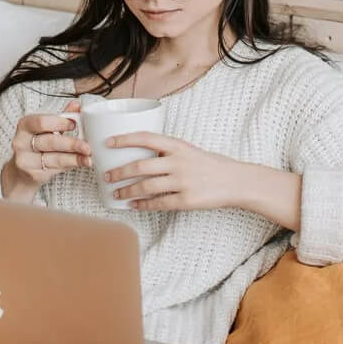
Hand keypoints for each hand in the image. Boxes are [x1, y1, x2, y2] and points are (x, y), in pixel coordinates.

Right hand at [5, 100, 91, 196]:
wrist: (20, 171)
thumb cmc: (36, 145)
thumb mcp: (45, 129)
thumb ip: (61, 117)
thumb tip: (77, 105)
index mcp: (25, 125)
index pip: (42, 122)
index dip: (60, 123)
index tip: (75, 124)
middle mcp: (21, 142)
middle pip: (50, 142)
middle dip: (71, 144)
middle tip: (87, 146)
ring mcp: (25, 160)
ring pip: (54, 158)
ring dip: (74, 158)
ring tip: (89, 158)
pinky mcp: (32, 175)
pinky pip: (55, 170)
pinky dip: (70, 166)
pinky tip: (81, 163)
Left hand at [103, 132, 250, 211]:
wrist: (236, 181)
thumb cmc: (210, 165)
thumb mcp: (189, 150)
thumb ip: (168, 153)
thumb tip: (139, 156)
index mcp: (178, 146)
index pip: (146, 138)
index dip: (124, 139)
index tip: (107, 142)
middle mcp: (179, 162)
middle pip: (140, 166)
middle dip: (119, 172)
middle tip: (106, 176)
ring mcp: (183, 182)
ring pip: (146, 187)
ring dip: (127, 190)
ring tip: (116, 193)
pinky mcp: (186, 200)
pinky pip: (158, 203)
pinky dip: (143, 205)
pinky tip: (133, 205)